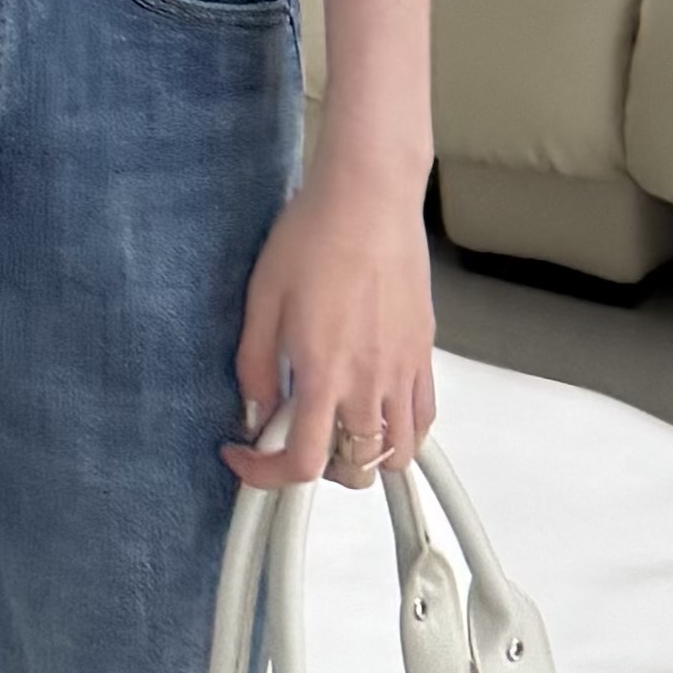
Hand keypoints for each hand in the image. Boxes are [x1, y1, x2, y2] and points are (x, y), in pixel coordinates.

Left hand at [222, 163, 439, 492]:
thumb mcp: (262, 300)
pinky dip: (403, 430)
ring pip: (400, 452)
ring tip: (338, 426)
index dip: (267, 475)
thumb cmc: (316, 235)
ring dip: (366, 456)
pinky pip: (425, 416)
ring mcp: (403, 369)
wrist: (368, 197)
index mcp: (324, 372)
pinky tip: (374, 406)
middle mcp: (369, 380)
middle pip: (357, 470)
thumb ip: (255, 367)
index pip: (303, 463)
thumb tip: (256, 411)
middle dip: (320, 470)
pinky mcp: (423, 351)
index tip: (247, 455)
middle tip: (295, 436)